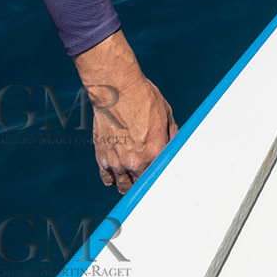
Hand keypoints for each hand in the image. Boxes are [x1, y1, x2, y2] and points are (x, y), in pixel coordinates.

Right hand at [92, 75, 175, 193]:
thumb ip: (171, 135)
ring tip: (132, 181)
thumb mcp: (166, 114)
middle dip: (145, 182)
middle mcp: (136, 161)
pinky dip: (112, 178)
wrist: (116, 90)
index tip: (161, 177)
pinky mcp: (102, 158)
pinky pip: (107, 178)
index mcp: (155, 152)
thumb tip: (174, 147)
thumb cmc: (143, 98)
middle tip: (147, 178)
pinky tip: (117, 175)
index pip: (161, 176)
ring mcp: (118, 162)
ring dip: (128, 184)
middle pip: (141, 185)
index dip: (161, 177)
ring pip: (123, 186)